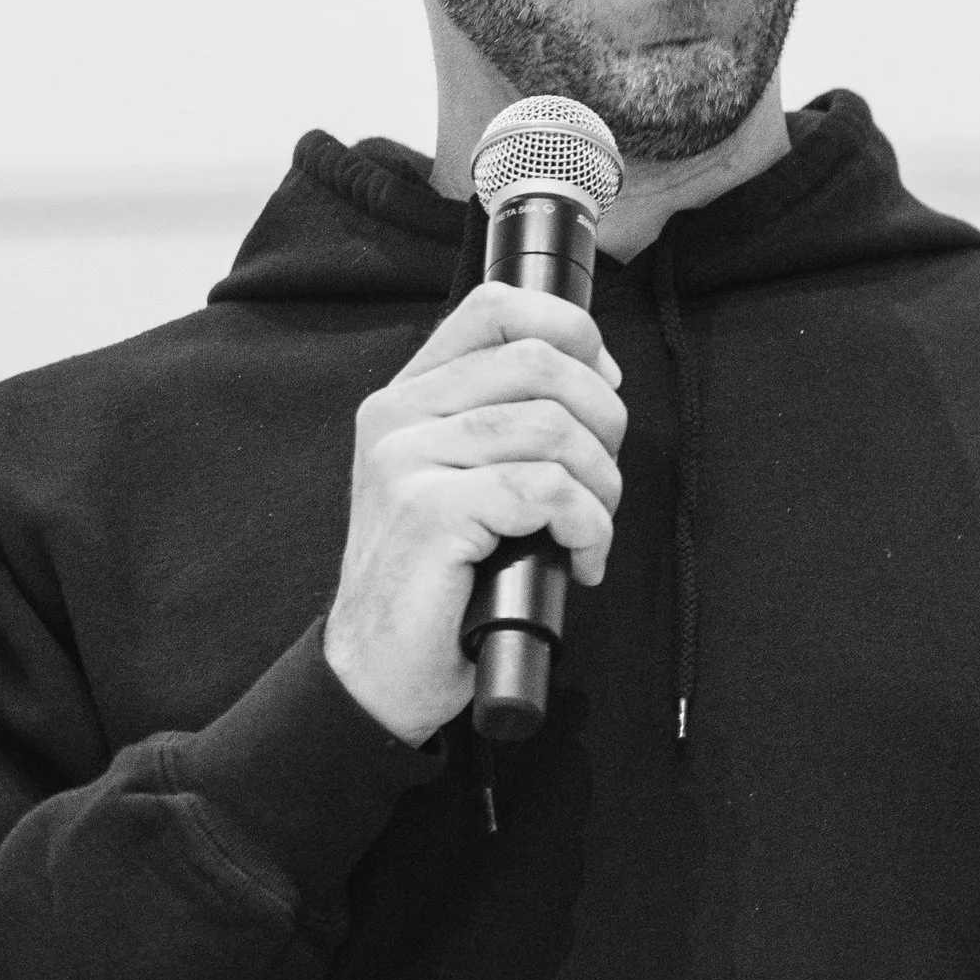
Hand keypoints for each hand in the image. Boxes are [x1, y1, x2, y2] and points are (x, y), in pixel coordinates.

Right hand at [322, 283, 627, 745]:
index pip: (496, 307)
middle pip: (539, 361)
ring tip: (592, 529)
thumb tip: (598, 372)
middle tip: (604, 478)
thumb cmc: (436, 581)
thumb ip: (503, 420)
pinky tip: (582, 558)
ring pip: (551, 426)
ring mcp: (406, 460)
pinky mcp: (428, 512)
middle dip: (603, 417)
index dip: (571, 329)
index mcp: (407, 395)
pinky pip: (544, 490)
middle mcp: (398, 415)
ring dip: (601, 483)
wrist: (375, 672)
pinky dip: (587, 524)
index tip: (603, 382)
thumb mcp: (460, 479)